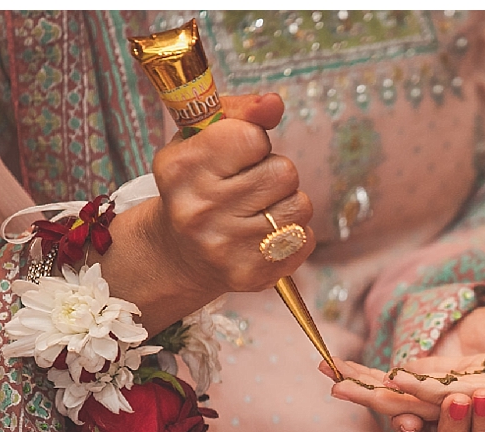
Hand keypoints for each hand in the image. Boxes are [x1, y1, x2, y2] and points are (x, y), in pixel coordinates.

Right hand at [99, 93, 314, 333]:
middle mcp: (200, 211)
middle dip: (274, 173)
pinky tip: (265, 234)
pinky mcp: (252, 274)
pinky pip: (305, 238)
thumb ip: (241, 113)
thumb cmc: (197, 184)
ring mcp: (226, 247)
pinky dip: (293, 234)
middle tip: (250, 185)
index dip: (254, 141)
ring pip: (300, 206)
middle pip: (284, 172)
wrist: (179, 253)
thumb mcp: (202, 139)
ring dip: (288, 202)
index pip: (252, 138)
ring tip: (259, 209)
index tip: (238, 154)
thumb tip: (275, 103)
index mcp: (181, 169)